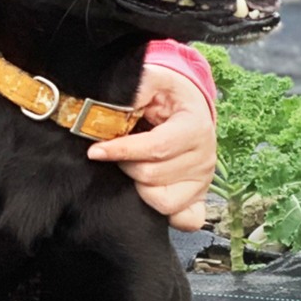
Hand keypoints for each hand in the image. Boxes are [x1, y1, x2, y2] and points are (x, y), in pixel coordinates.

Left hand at [86, 65, 216, 230]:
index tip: (95, 151)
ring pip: (163, 200)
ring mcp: (204, 181)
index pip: (156, 148)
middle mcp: (205, 157)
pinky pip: (187, 220)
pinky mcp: (200, 197)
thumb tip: (111, 104)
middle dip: (125, 165)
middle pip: (153, 175)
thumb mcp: (151, 80)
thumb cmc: (164, 93)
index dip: (122, 151)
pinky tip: (149, 194)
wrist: (186, 104)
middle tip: (115, 152)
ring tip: (131, 166)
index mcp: (195, 127)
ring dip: (138, 186)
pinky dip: (167, 214)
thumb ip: (134, 89)